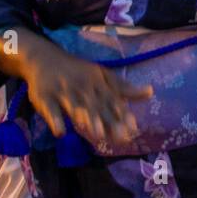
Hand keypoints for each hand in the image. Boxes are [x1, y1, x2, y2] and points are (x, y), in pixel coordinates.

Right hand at [19, 39, 152, 149]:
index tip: (134, 130)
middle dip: (109, 122)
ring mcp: (63, 92)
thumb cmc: (79, 72)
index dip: (123, 115)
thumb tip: (151, 92)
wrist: (45, 58)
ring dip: (87, 119)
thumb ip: (124, 88)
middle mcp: (83, 87)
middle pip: (97, 107)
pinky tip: (61, 133)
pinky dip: (55, 120)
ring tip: (97, 134)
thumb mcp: (102, 76)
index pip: (113, 100)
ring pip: (76, 107)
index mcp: (98, 83)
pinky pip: (50, 110)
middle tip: (121, 138)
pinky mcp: (45, 97)